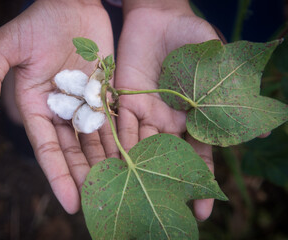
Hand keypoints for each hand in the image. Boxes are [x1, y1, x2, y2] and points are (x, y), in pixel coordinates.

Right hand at [0, 0, 118, 213]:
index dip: (58, 176)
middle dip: (84, 178)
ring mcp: (84, 104)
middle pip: (73, 152)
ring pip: (95, 142)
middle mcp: (61, 111)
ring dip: (104, 165)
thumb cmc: (38, 22)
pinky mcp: (104, 95)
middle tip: (98, 204)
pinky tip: (130, 160)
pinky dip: (120, 141)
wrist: (72, 6)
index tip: (70, 203)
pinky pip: (113, 122)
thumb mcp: (7, 44)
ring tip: (117, 188)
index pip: (47, 149)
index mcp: (37, 107)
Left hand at [115, 1, 219, 220]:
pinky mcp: (125, 101)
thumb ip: (234, 92)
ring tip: (134, 198)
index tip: (206, 210)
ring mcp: (147, 113)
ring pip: (142, 148)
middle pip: (168, 159)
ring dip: (138, 172)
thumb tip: (268, 129)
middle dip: (167, 185)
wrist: (160, 18)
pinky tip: (114, 168)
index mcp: (194, 116)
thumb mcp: (218, 64)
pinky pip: (120, 127)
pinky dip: (117, 146)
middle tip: (166, 213)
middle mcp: (170, 121)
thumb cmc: (193, 39)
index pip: (201, 155)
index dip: (203, 181)